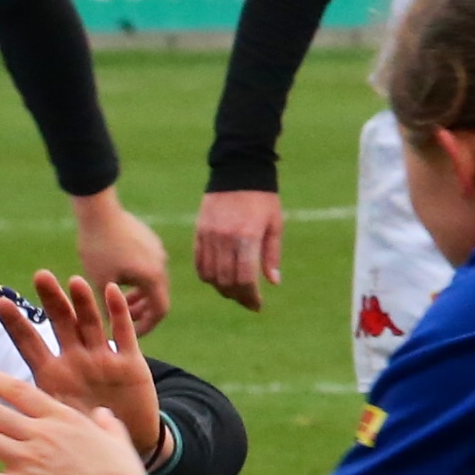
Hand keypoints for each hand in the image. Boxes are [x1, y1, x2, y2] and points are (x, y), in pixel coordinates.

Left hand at [7, 271, 163, 464]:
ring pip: (91, 324)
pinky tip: (112, 291)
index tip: (0, 301)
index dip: (16, 323)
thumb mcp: (49, 423)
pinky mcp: (131, 365)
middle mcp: (76, 361)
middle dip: (52, 300)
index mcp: (52, 375)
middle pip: (61, 324)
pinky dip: (119, 313)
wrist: (120, 455)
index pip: (29, 343)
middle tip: (41, 276)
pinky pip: (125, 335)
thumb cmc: (79, 440)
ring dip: (84, 303)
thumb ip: (25, 410)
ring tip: (75, 281)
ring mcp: (103, 360)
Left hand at [68, 191, 172, 330]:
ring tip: (120, 301)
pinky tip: (118, 278)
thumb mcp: (99, 283)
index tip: (131, 335)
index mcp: (153, 277)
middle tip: (123, 320)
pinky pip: (148, 266)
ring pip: (152, 281)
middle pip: (158, 296)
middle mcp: (161, 264)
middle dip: (142, 312)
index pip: (160, 311)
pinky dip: (138, 279)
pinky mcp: (150, 240)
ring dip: (139, 295)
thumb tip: (110, 326)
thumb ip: (108, 307)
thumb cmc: (97, 247)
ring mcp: (157, 250)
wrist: (98, 209)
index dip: (147, 326)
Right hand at [193, 190, 285, 311]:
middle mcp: (226, 238)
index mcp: (248, 237)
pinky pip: (200, 263)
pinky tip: (218, 279)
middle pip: (226, 281)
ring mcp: (210, 235)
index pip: (245, 278)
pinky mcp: (200, 231)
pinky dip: (208, 276)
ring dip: (222, 289)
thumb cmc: (262, 198)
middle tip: (248, 301)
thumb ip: (272, 255)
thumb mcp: (275, 225)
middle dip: (238, 296)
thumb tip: (272, 282)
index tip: (257, 304)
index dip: (250, 297)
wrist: (238, 170)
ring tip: (234, 291)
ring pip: (211, 275)